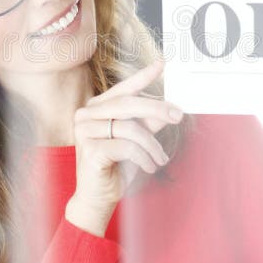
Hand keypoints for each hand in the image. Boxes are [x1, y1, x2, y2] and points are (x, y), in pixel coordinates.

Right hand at [65, 59, 184, 236]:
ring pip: (130, 128)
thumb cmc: (116, 167)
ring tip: (160, 158)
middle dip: (157, 109)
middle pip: (128, 104)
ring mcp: (84, 132)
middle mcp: (86, 115)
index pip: (123, 89)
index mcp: (96, 108)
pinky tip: (149, 167)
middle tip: (178, 115)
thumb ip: (150, 122)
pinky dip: (143, 157)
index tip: (161, 64)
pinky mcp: (90, 150)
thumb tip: (171, 107)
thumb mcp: (138, 141)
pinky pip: (127, 147)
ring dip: (152, 145)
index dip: (142, 77)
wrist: (97, 198)